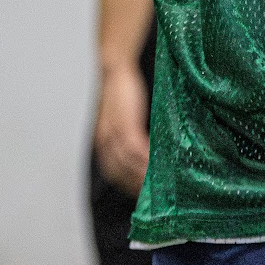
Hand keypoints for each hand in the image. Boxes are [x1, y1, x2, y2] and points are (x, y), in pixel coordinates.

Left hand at [92, 65, 150, 195]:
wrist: (116, 68)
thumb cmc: (122, 92)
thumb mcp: (122, 117)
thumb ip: (129, 134)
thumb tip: (146, 150)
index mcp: (103, 142)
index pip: (114, 172)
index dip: (128, 185)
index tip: (144, 195)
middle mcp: (104, 142)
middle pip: (120, 173)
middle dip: (136, 186)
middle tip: (155, 197)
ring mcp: (114, 134)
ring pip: (128, 164)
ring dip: (144, 176)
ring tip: (162, 184)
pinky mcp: (126, 124)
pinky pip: (136, 150)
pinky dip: (147, 160)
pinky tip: (159, 165)